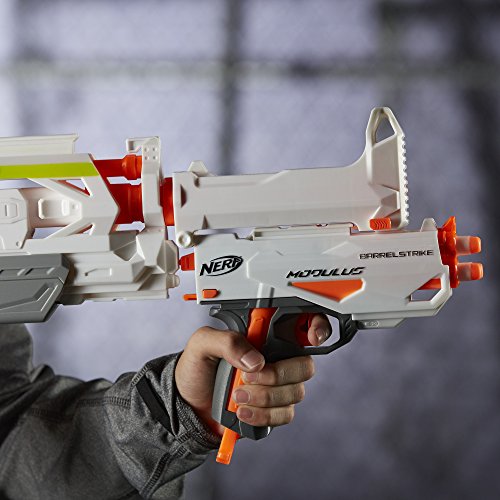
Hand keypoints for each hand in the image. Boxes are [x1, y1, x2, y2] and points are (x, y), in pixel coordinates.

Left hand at [175, 314, 330, 435]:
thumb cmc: (196, 368)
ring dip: (265, 397)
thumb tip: (255, 360)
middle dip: (278, 374)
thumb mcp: (202, 344)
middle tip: (248, 378)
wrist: (187, 405)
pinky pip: (285, 414)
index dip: (317, 327)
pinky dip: (263, 415)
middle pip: (304, 365)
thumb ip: (227, 342)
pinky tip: (243, 412)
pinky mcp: (273, 410)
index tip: (312, 337)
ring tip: (236, 397)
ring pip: (295, 392)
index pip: (303, 324)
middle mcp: (276, 359)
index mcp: (264, 337)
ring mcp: (277, 386)